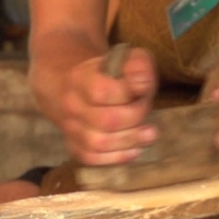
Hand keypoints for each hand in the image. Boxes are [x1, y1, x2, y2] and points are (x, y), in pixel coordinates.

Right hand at [60, 48, 158, 164]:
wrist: (72, 86)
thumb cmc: (106, 74)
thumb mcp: (124, 59)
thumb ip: (137, 66)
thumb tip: (143, 83)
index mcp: (80, 78)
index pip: (102, 92)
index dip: (128, 94)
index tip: (143, 90)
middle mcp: (71, 105)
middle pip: (106, 121)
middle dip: (135, 117)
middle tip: (145, 110)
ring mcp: (70, 128)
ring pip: (98, 144)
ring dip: (130, 140)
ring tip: (148, 133)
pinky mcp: (74, 146)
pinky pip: (92, 159)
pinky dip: (117, 157)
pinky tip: (134, 148)